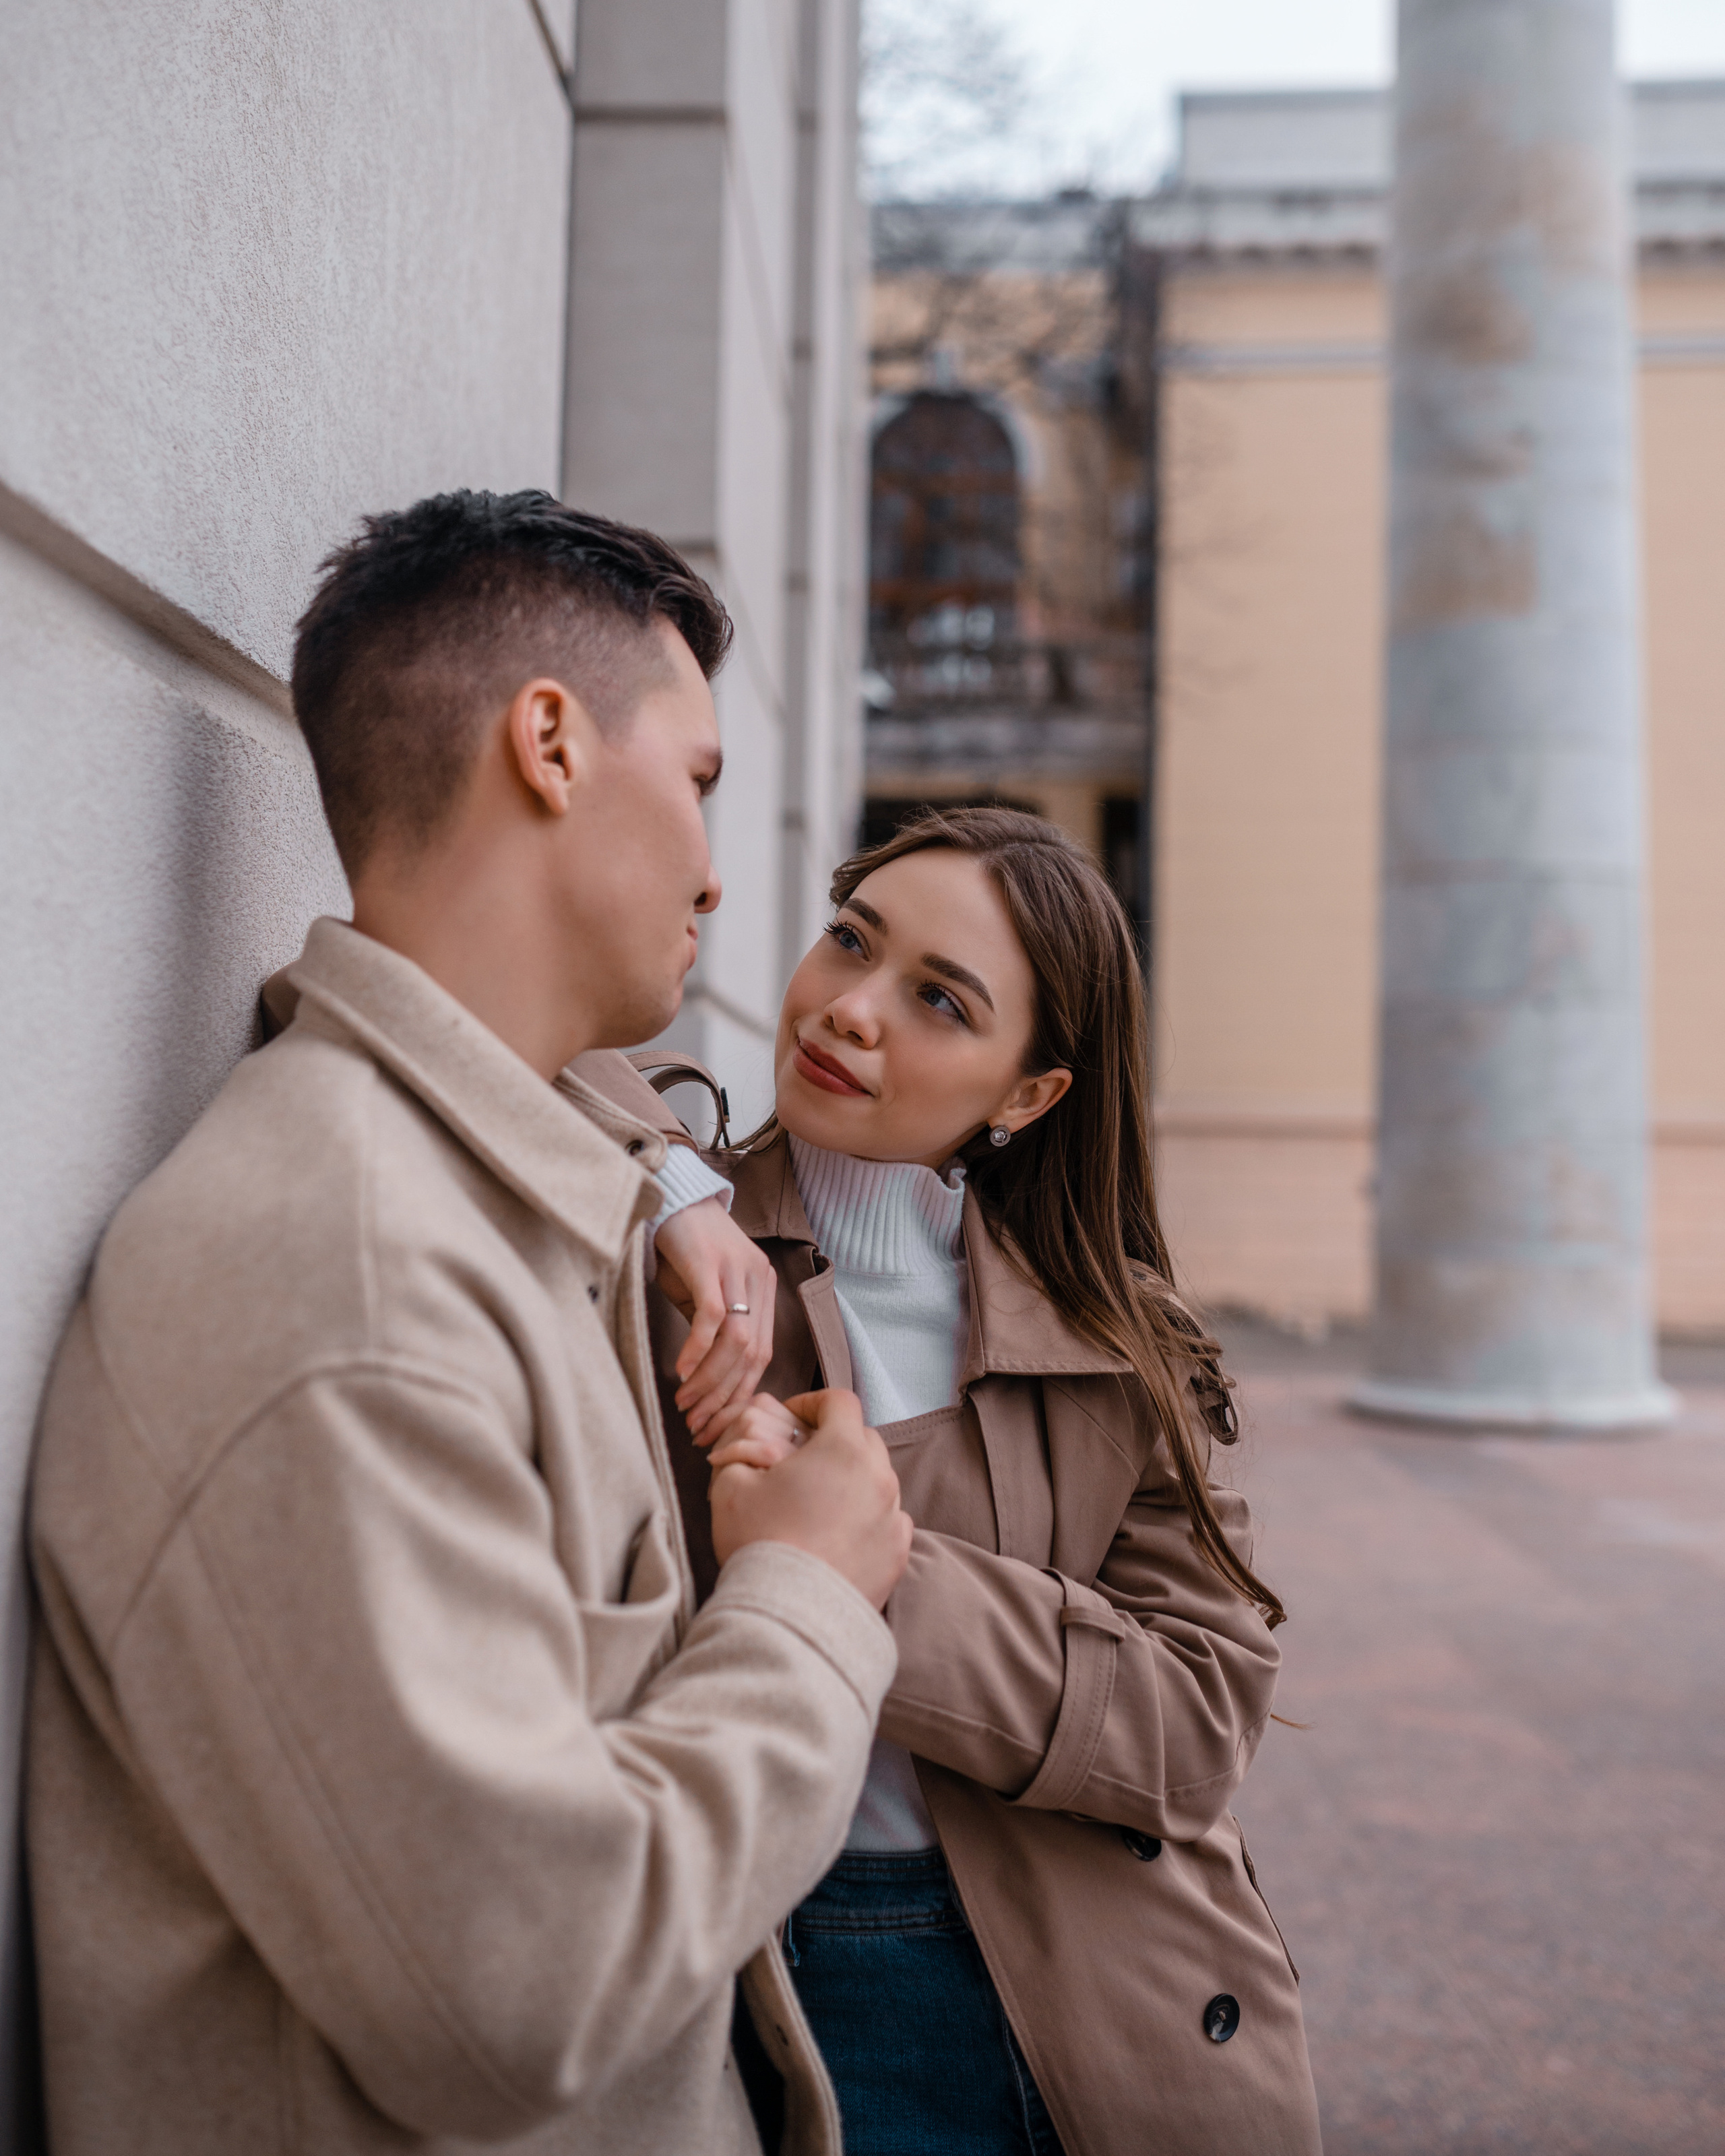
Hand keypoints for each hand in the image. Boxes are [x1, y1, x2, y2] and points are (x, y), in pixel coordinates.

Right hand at [653, 1196, 776, 1438]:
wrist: (672, 1197)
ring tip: (687, 1403)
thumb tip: (706, 1376)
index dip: (741, 1394)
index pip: (763, 1355)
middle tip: (700, 1425)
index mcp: (766, 1290)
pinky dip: (698, 1349)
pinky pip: (712, 1317)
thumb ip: (715, 1329)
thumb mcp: (706, 1292)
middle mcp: (760, 1281)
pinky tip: (682, 1371)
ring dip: (710, 1380)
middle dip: (725, 1397)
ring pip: (736, 1342)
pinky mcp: (711, 1264)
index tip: (718, 1423)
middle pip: (753, 1354)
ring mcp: (737, 1271)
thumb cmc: (685, 1249)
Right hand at [709, 1389, 912, 1609]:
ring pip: (878, 1480)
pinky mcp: (898, 1554)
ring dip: (852, 1480)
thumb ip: (742, 1449)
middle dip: (834, 1440)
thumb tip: (752, 1443)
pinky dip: (868, 1517)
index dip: (812, 1403)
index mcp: (844, 1449)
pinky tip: (839, 1534)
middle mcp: (880, 1477)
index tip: (791, 1420)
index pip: (840, 1402)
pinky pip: (888, 1520)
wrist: (789, 1615)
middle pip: (864, 1438)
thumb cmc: (759, 1541)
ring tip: (818, 1502)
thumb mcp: (730, 1484)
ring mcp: (893, 1517)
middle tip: (801, 1460)